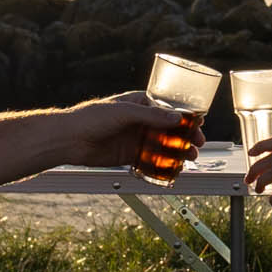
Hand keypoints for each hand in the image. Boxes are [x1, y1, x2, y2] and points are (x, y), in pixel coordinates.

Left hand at [59, 91, 192, 168]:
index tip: (200, 121)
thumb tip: (177, 117)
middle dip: (186, 135)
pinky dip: (163, 164)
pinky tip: (174, 168)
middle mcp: (139, 120)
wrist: (70, 139)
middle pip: (169, 128)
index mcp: (139, 103)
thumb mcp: (125, 112)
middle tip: (199, 143)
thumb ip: (151, 116)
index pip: (168, 107)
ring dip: (178, 150)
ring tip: (191, 157)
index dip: (185, 115)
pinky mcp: (129, 155)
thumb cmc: (92, 118)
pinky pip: (150, 160)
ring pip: (162, 145)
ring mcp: (135, 138)